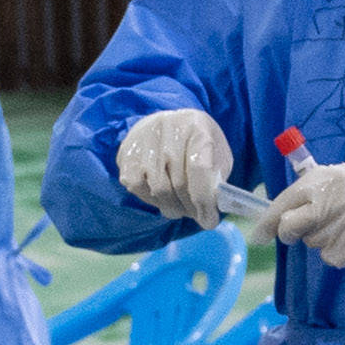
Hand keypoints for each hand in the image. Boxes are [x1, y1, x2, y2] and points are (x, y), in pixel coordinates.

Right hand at [116, 108, 234, 225]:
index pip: (200, 169)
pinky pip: (137, 186)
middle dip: (189, 208)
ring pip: (158, 188)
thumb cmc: (196, 145)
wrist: (169, 123)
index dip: (205, 201)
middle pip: (179, 182)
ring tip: (179, 210)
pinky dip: (150, 199)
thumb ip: (216, 179)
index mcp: (198, 127)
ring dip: (171, 207)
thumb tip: (210, 208)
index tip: (209, 221)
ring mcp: (145, 138)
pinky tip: (159, 198)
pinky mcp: (127, 151)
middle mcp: (169, 128)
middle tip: (196, 216)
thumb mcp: (217, 155)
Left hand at [272, 159, 344, 272]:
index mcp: (324, 180)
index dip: (267, 222)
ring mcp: (344, 228)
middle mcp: (330, 202)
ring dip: (326, 241)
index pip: (284, 202)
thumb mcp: (344, 176)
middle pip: (291, 229)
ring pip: (316, 246)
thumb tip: (281, 215)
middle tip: (303, 231)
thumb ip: (315, 192)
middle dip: (292, 233)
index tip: (257, 236)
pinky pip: (336, 259)